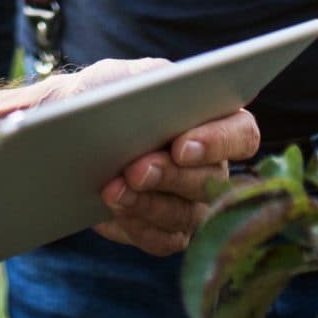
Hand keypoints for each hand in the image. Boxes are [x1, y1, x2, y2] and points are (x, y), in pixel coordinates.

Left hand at [36, 58, 262, 256]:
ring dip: (147, 203)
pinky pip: (161, 240)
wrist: (75, 125)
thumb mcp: (129, 77)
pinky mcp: (166, 232)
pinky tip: (112, 210)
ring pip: (185, 215)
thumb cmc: (112, 94)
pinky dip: (136, 225)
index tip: (181, 145)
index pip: (242, 135)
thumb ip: (152, 79)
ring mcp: (193, 205)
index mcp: (218, 121)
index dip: (218, 143)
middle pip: (212, 181)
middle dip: (171, 176)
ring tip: (113, 190)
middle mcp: (214, 168)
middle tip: (136, 169)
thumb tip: (164, 90)